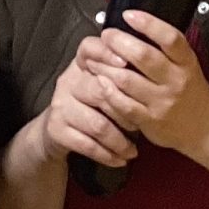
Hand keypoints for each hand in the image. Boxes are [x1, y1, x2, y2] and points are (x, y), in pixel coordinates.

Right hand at [37, 44, 137, 168]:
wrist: (55, 130)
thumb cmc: (89, 102)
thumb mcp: (100, 82)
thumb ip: (118, 72)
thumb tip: (153, 64)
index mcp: (80, 64)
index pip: (89, 48)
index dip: (106, 53)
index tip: (126, 64)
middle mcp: (68, 81)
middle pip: (99, 90)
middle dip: (125, 111)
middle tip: (140, 125)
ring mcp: (60, 105)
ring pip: (97, 123)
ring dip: (119, 141)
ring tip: (133, 151)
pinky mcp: (56, 129)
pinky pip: (87, 144)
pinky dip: (107, 155)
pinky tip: (121, 160)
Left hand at [82, 12, 208, 154]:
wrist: (204, 128)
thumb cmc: (190, 91)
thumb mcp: (186, 64)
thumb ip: (165, 46)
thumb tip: (135, 23)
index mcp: (186, 62)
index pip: (170, 38)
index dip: (148, 24)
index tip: (129, 15)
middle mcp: (176, 81)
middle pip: (143, 56)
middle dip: (118, 42)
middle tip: (106, 35)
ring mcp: (162, 102)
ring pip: (127, 80)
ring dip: (105, 66)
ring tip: (94, 58)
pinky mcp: (150, 121)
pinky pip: (123, 104)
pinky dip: (108, 91)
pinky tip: (100, 81)